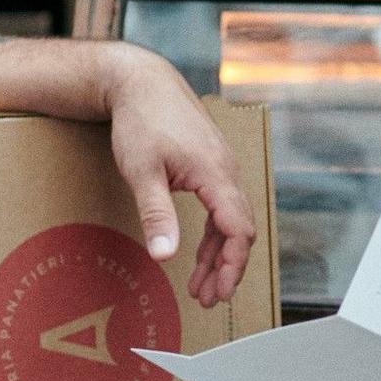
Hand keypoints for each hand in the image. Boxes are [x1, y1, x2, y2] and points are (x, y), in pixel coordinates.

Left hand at [103, 45, 254, 305]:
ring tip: (201, 286)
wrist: (141, 81)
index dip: (232, 265)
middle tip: (208, 299)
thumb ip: (156, 214)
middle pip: (240, 229)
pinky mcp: (211, 165)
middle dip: (227, 267)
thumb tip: (165, 255)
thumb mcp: (141, 171)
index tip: (218, 292)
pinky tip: (198, 252)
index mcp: (215, 173)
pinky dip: (212, 234)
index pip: (239, 229)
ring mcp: (221, 166)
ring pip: (230, 220)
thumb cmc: (140, 121)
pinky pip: (220, 206)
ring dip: (218, 254)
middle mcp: (226, 170)